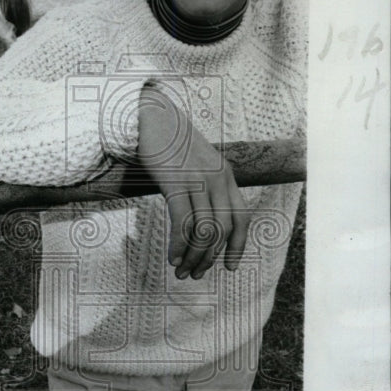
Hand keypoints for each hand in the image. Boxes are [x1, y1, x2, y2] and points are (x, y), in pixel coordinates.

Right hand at [138, 84, 248, 279]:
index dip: (237, 247)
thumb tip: (199, 219)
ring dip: (193, 257)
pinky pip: (183, 222)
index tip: (229, 267)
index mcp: (226, 175)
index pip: (241, 218)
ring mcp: (198, 179)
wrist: (149, 115)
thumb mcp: (196, 163)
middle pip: (222, 230)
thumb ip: (203, 186)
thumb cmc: (168, 142)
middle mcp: (217, 178)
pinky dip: (179, 245)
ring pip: (204, 231)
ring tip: (180, 270)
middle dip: (209, 259)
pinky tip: (172, 257)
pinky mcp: (176, 181)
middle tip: (194, 275)